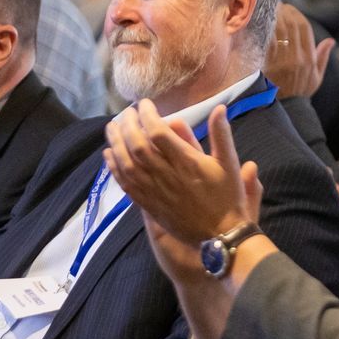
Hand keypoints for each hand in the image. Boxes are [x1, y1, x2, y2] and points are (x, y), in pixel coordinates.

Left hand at [104, 100, 260, 246]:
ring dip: (116, 142)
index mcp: (187, 163)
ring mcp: (155, 192)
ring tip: (112, 126)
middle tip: (126, 112)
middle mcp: (167, 176)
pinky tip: (109, 154)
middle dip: (128, 125)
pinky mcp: (148, 205)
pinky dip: (114, 167)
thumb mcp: (229, 164)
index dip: (147, 115)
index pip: (159, 133)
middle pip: (138, 146)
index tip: (144, 104)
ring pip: (127, 164)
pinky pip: (125, 184)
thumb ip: (221, 135)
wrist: (220, 235)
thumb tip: (218, 107)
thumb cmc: (227, 197)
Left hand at [264, 5, 333, 100]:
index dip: (295, 13)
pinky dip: (263, 29)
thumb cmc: (299, 93)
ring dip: (272, 17)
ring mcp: (282, 61)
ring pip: (278, 29)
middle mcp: (297, 57)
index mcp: (309, 58)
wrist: (284, 110)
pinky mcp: (267, 64)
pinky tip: (259, 23)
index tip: (287, 8)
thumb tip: (331, 41)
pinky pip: (266, 40)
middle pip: (290, 24)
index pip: (304, 26)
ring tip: (267, 11)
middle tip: (275, 6)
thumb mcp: (315, 78)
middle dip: (282, 11)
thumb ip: (323, 58)